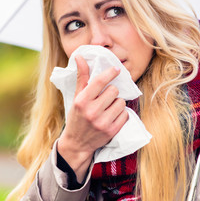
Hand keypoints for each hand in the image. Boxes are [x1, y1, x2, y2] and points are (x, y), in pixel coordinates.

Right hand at [57, 55, 127, 181]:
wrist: (77, 143)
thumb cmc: (77, 117)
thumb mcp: (76, 98)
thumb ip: (82, 78)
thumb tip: (80, 57)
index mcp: (81, 101)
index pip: (99, 81)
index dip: (110, 73)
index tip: (116, 70)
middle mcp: (91, 111)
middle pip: (113, 90)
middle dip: (111, 92)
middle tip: (106, 98)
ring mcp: (102, 122)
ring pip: (121, 102)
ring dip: (117, 103)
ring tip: (109, 108)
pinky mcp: (111, 131)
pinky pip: (125, 114)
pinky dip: (121, 114)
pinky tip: (112, 117)